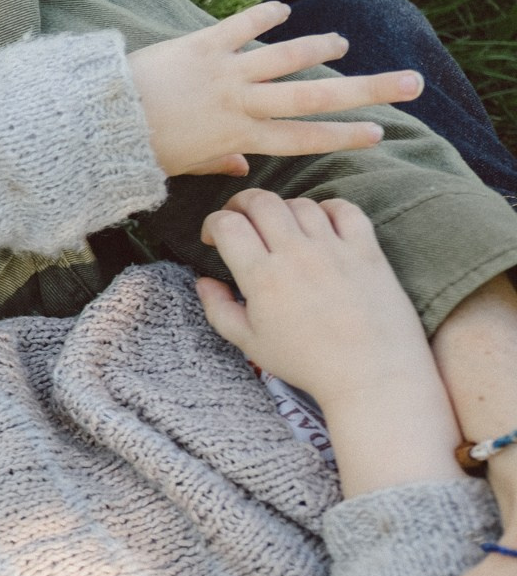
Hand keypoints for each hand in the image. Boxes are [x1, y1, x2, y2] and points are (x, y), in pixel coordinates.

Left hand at [127, 0, 422, 176]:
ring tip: (344, 45)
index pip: (303, 139)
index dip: (343, 136)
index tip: (379, 133)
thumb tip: (246, 168)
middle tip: (408, 84)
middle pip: (315, 100)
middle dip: (366, 92)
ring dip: (318, 49)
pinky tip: (284, 10)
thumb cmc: (136, 148)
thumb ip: (218, 162)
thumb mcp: (181, 166)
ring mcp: (223, 73)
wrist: (98, 121)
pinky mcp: (201, 45)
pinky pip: (239, 27)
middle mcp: (240, 104)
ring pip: (286, 57)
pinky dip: (262, 17)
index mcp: (238, 137)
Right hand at [194, 190, 448, 426]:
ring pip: (299, 203)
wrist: (371, 374)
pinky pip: (345, 210)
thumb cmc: (307, 363)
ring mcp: (334, 249)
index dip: (212, 224)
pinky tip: (321, 223)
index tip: (214, 239)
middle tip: (239, 219)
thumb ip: (218, 309)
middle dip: (240, 203)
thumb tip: (204, 281)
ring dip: (281, 209)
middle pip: (260, 201)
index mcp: (262, 277)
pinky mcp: (366, 250)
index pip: (227, 224)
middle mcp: (296, 254)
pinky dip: (328, 208)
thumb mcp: (249, 344)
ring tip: (280, 227)